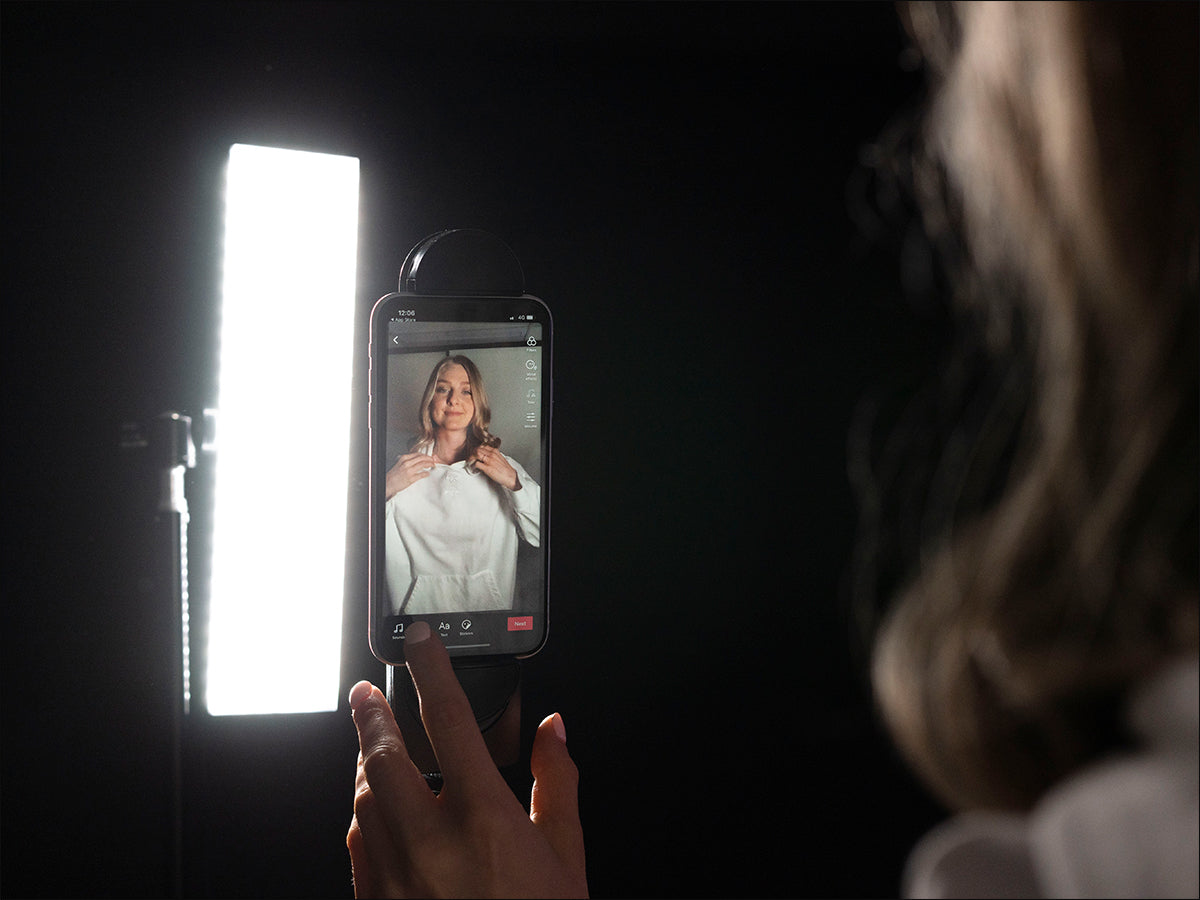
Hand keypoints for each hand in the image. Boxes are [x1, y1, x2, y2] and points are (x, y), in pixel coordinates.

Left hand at [346, 623, 587, 898]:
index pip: (448, 719)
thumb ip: (559, 784)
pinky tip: (371, 814)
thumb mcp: (568, 859)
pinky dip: (362, 820)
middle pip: (383, 756)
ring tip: (372, 750)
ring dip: (365, 768)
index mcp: (484, 818)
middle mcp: (431, 843)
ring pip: (362, 802)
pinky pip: (357, 849)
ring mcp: (397, 879)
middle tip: (365, 693)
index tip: (418, 642)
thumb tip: (556, 730)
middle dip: (370, 716)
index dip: (430, 669)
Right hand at [385, 453, 435, 498]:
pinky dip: (426, 473)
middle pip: (422, 458)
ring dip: (430, 465)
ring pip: (423, 465)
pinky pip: (421, 474)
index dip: (426, 455)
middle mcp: (407, 463)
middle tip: (433, 461)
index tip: (429, 457)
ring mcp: (409, 471)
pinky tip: (427, 474)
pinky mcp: (411, 478)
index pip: (418, 454)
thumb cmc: (394, 475)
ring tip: (432, 466)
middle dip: (430, 459)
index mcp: (404, 458)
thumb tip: (417, 459)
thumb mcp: (400, 464)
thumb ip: (408, 460)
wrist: (388, 483)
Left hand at [470, 445, 518, 490]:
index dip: (477, 450)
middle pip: (477, 449)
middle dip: (472, 453)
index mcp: (495, 451)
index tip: (475, 454)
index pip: (482, 446)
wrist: (511, 477)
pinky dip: (473, 465)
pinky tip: (474, 468)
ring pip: (476, 454)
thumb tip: (485, 456)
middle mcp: (492, 454)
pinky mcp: (487, 468)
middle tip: (471, 458)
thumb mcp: (500, 458)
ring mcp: (489, 461)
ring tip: (471, 462)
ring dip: (471, 458)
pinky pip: (476, 464)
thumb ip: (493, 455)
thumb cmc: (506, 470)